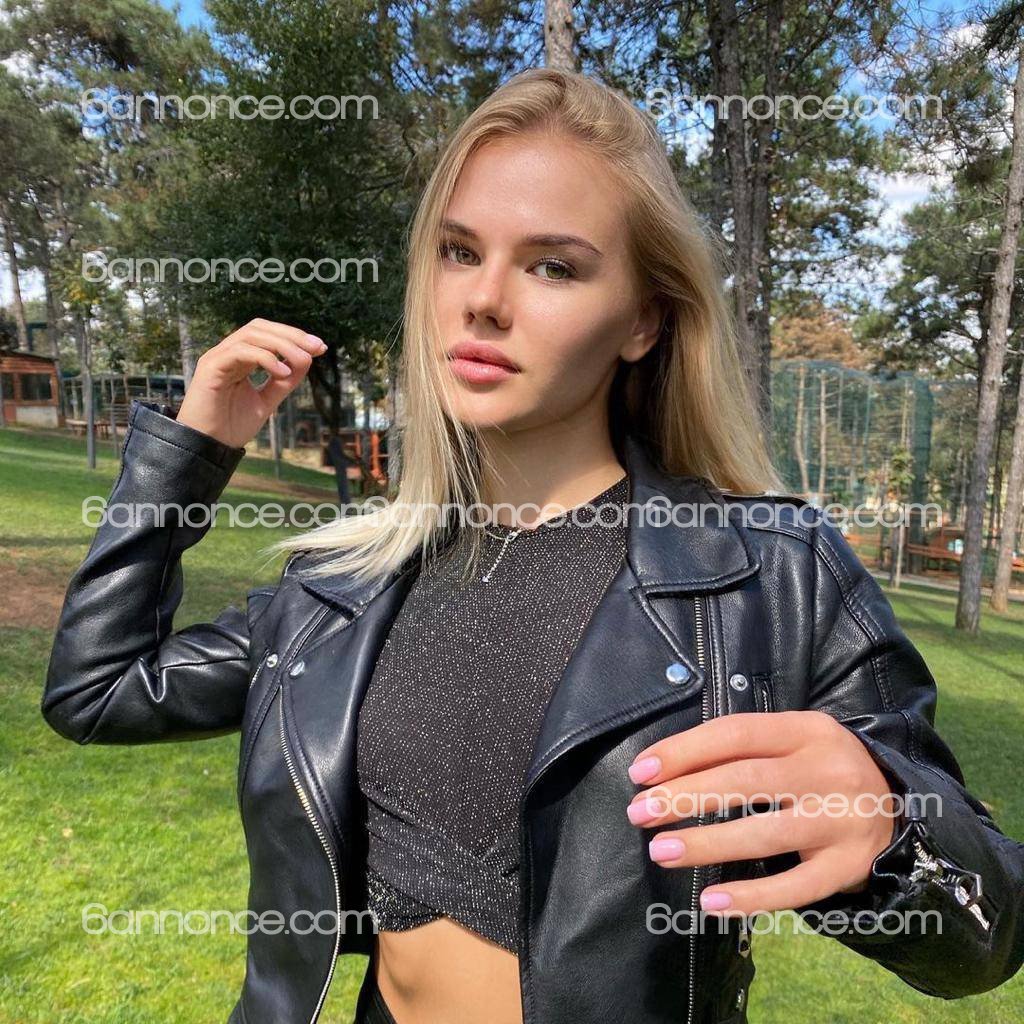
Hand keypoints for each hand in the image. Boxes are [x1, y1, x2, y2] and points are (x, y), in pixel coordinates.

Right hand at [175, 318, 327, 447]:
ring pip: (251, 334)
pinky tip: (282, 371)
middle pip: (260, 328)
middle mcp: (228, 354)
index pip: (267, 334)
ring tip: (303, 360)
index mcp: (241, 359)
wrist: (208, 448)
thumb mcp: (266, 402)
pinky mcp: (210, 367)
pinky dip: (264, 357)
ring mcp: (218, 358)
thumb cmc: (231, 427)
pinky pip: (239, 351)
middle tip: (317, 347)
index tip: (320, 348)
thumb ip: (283, 382)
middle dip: (292, 335)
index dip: (294, 336)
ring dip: (282, 344)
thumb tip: (306, 359)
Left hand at [625, 711, 896, 914]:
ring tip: (661, 851)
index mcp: (808, 730)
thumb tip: (664, 771)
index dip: (684, 751)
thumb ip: (740, 749)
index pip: (736, 734)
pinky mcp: (850, 867)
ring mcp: (843, 821)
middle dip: (685, 796)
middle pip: (746, 781)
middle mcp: (829, 770)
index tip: (641, 773)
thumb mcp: (790, 742)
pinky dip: (752, 897)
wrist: (898, 806)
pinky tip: (711, 900)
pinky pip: (796, 888)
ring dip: (707, 844)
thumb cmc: (817, 769)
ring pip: (766, 834)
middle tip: (640, 812)